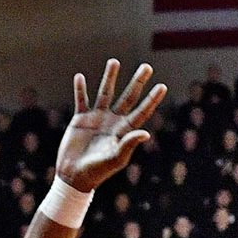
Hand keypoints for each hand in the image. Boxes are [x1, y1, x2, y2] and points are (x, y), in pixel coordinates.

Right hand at [54, 59, 164, 190]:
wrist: (75, 176)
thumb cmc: (98, 171)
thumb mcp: (115, 158)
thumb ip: (129, 144)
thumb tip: (146, 133)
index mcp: (124, 131)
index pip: (142, 112)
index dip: (152, 100)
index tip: (162, 86)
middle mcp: (113, 121)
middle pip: (128, 97)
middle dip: (137, 82)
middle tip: (146, 67)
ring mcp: (97, 119)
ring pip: (105, 93)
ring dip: (109, 77)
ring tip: (114, 61)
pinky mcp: (80, 119)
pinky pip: (81, 100)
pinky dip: (80, 89)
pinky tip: (80, 76)